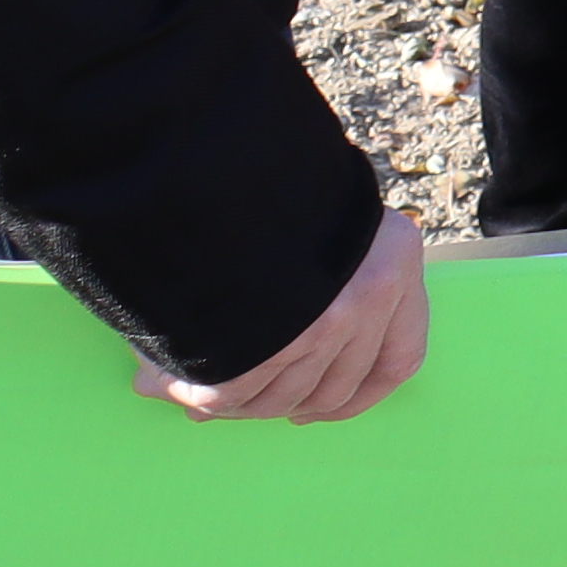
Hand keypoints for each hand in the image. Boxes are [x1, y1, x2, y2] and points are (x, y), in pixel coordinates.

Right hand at [143, 204, 427, 424]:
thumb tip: (292, 337)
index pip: (401, 358)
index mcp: (394, 262)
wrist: (214, 159)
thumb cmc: (263, 181)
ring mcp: (321, 326)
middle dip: (289, 404)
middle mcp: (368, 300)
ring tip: (195, 395)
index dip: (363, 392)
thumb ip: (320, 272)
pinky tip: (165, 385)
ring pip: (284, 396)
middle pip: (335, 387)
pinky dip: (201, 395)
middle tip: (247, 403)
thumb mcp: (315, 212)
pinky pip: (233, 391)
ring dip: (242, 404)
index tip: (325, 407)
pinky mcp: (266, 345)